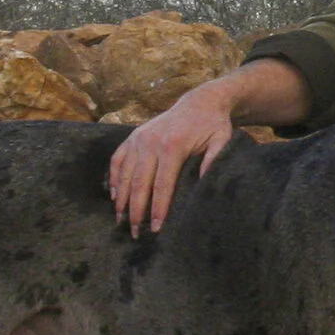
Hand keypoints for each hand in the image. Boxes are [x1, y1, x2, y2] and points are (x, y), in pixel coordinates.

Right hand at [106, 81, 238, 235]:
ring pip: (124, 174)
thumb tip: (205, 184)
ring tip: (120, 220)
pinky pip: (117, 159)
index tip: (155, 228)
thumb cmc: (213, 125)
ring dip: (121, 199)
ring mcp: (139, 138)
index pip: (162, 185)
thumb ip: (214, 161)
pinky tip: (113, 195)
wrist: (200, 102)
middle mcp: (150, 142)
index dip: (157, 209)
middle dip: (136, 211)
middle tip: (135, 233)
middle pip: (139, 183)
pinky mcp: (133, 136)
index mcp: (172, 146)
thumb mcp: (221, 141)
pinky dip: (112, 178)